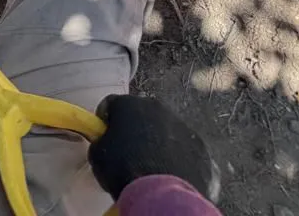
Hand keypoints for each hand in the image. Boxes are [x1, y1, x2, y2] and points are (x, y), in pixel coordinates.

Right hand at [88, 95, 219, 201]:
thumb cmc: (124, 169)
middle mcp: (157, 108)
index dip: (105, 120)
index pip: (112, 105)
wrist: (161, 194)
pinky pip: (186, 151)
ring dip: (159, 144)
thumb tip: (104, 143)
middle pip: (142, 115)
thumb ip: (101, 142)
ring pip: (167, 132)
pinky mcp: (201, 147)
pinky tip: (171, 176)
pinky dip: (179, 160)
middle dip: (136, 130)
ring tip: (153, 169)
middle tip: (129, 154)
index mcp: (129, 104)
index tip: (104, 136)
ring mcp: (183, 126)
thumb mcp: (98, 156)